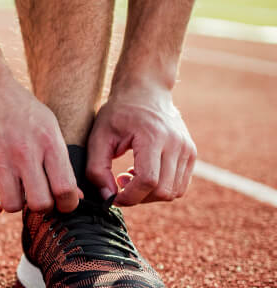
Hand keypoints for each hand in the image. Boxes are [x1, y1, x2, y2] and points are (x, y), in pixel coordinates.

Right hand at [0, 76, 80, 214]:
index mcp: (48, 143)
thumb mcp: (48, 128)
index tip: (61, 203)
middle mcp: (25, 152)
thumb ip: (60, 162)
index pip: (65, 189)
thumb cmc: (20, 110)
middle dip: (41, 207)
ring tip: (13, 192)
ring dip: (14, 203)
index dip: (67, 205)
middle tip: (36, 197)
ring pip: (12, 205)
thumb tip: (73, 197)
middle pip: (40, 203)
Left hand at [86, 82, 196, 205]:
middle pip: (163, 191)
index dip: (129, 196)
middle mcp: (176, 144)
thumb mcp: (98, 138)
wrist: (146, 90)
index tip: (113, 195)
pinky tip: (144, 173)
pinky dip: (161, 188)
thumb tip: (108, 197)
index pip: (148, 181)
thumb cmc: (118, 113)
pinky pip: (180, 185)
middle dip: (138, 197)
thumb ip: (97, 170)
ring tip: (131, 176)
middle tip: (120, 182)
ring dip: (150, 194)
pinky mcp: (191, 153)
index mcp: (154, 138)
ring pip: (174, 192)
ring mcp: (187, 149)